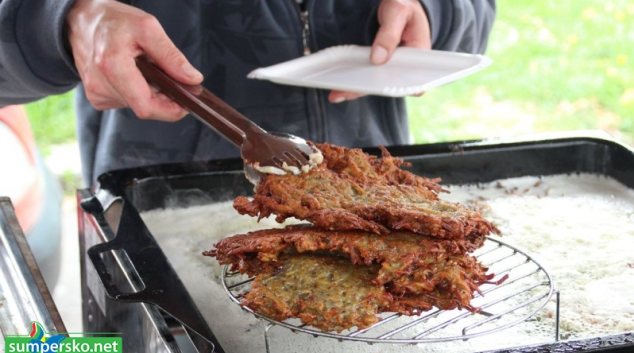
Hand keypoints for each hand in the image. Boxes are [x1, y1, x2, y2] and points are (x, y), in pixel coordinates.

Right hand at [66, 0, 202, 120]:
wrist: (81, 20)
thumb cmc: (114, 21)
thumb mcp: (148, 28)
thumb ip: (171, 56)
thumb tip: (193, 80)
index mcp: (112, 65)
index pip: (146, 106)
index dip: (170, 110)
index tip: (185, 102)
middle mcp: (100, 84)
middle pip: (145, 107)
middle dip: (163, 96)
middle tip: (169, 76)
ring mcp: (96, 93)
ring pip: (137, 105)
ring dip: (150, 92)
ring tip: (146, 68)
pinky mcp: (97, 97)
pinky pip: (127, 102)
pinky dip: (137, 91)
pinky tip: (134, 74)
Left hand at [328, 0, 430, 102]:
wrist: (397, 3)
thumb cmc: (402, 6)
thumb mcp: (397, 13)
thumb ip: (389, 34)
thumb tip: (378, 59)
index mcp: (420, 54)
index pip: (413, 79)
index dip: (398, 87)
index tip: (382, 87)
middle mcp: (406, 66)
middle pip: (389, 85)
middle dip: (369, 89)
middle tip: (349, 91)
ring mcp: (392, 68)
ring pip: (376, 84)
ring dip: (357, 89)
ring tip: (337, 93)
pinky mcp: (379, 66)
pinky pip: (368, 77)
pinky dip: (354, 82)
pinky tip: (339, 87)